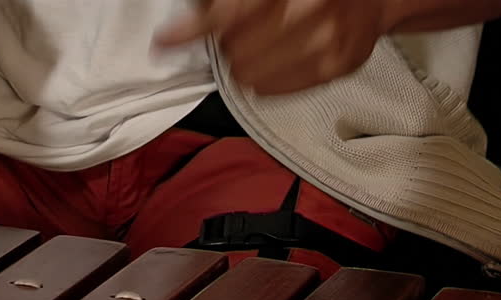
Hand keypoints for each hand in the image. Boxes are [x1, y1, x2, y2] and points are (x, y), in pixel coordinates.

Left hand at [157, 0, 391, 94]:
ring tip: (256, 44)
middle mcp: (312, 9)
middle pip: (234, 48)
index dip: (192, 30)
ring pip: (250, 74)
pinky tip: (270, 61)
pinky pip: (273, 90)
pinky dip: (262, 79)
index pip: (230, 14)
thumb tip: (194, 18)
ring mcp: (328, 42)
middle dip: (225, 42)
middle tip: (236, 32)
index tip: (165, 41)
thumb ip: (233, 2)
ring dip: (241, 62)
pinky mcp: (336, 68)